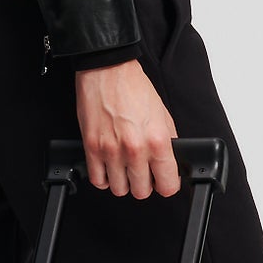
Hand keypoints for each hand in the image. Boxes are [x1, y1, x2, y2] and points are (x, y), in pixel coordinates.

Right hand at [74, 61, 179, 196]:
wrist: (107, 71)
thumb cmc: (133, 87)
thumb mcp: (162, 114)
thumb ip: (167, 141)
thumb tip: (170, 161)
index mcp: (157, 141)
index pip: (167, 185)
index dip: (167, 185)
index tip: (163, 181)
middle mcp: (135, 149)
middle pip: (142, 191)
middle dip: (144, 184)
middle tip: (143, 173)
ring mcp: (111, 151)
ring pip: (119, 190)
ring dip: (123, 182)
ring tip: (124, 169)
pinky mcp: (92, 148)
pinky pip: (98, 180)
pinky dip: (104, 178)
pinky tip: (109, 168)